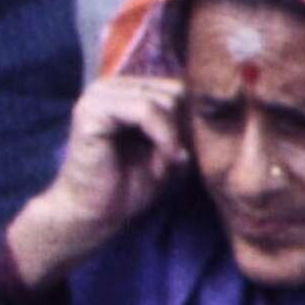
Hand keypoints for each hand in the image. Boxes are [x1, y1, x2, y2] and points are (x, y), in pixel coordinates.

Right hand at [1, 67, 185, 291]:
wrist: (93, 217)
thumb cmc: (128, 187)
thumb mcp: (169, 149)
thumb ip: (186, 125)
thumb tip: (213, 106)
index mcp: (125, 92)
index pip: (176, 87)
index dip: (190, 121)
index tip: (184, 155)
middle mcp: (110, 87)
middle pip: (173, 91)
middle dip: (181, 130)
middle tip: (171, 163)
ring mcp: (98, 96)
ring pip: (163, 101)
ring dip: (171, 139)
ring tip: (162, 167)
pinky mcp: (92, 110)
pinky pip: (146, 111)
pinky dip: (162, 139)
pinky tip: (158, 165)